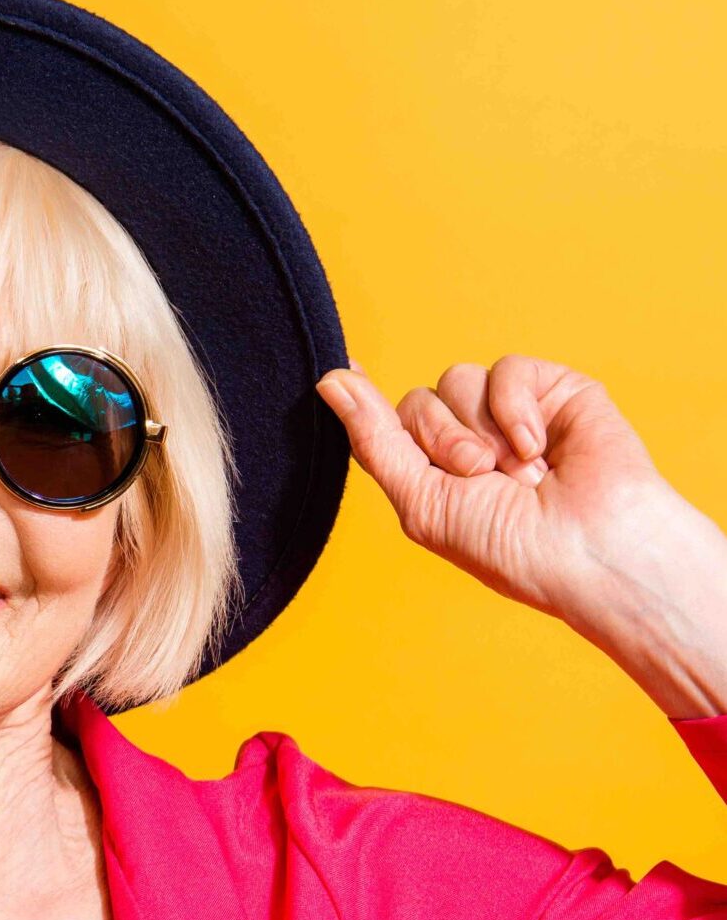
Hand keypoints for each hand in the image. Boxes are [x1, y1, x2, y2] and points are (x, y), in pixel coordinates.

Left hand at [314, 354, 689, 628]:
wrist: (590, 549)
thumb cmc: (507, 545)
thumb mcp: (421, 501)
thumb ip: (374, 440)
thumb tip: (329, 379)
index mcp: (431, 471)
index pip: (384, 423)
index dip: (364, 405)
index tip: (331, 375)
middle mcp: (468, 437)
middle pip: (416, 400)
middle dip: (442, 442)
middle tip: (481, 480)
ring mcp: (510, 412)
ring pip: (456, 379)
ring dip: (480, 433)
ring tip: (518, 475)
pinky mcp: (553, 390)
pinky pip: (506, 369)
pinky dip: (515, 410)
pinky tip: (537, 448)